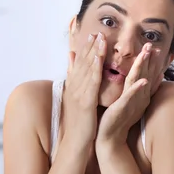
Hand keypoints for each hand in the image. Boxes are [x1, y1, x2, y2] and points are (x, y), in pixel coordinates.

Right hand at [62, 32, 105, 151]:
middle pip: (82, 63)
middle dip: (90, 46)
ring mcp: (78, 93)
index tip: (91, 36)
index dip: (85, 49)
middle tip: (97, 31)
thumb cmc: (77, 123)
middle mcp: (73, 87)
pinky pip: (92, 81)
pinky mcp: (85, 100)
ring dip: (94, 52)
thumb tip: (74, 73)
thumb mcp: (74, 102)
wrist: (75, 141)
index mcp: (72, 87)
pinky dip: (96, 67)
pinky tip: (101, 57)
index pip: (79, 64)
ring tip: (100, 38)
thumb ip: (75, 85)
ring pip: (87, 68)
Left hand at [96, 42, 161, 144]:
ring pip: (139, 81)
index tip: (155, 47)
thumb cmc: (116, 119)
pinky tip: (144, 81)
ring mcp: (132, 103)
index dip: (152, 62)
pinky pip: (131, 97)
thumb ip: (133, 89)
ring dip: (145, 67)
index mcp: (139, 95)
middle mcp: (139, 98)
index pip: (147, 75)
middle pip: (147, 75)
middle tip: (153, 45)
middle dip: (150, 60)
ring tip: (148, 53)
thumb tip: (143, 79)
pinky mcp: (123, 108)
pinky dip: (137, 88)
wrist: (110, 138)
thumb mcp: (127, 101)